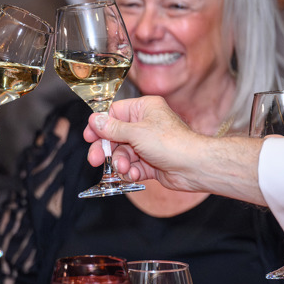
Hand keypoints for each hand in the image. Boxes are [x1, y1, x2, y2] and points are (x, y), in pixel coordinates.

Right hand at [84, 96, 266, 204]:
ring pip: (123, 153)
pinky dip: (131, 171)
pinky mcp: (151, 162)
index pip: (114, 114)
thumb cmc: (172, 143)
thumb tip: (95, 120)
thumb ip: (112, 128)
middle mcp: (146, 125)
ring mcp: (148, 144)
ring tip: (124, 169)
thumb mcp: (135, 132)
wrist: (195, 167)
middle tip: (95, 159)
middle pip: (115, 136)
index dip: (100, 125)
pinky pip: (132, 166)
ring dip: (120, 163)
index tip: (88, 136)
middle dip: (106, 149)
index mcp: (144, 109)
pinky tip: (134, 175)